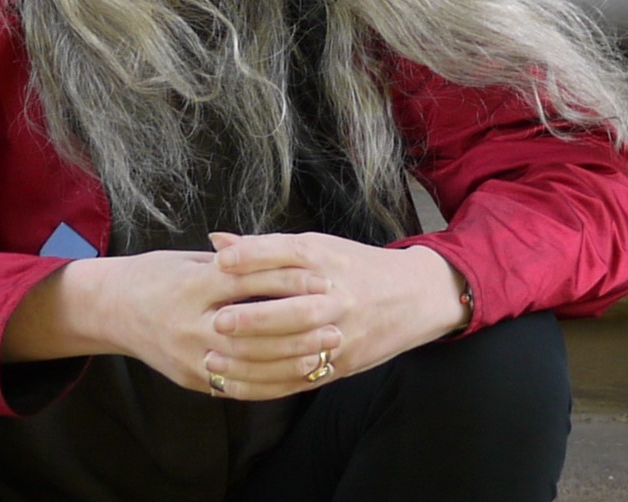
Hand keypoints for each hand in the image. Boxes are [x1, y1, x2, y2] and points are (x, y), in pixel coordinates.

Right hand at [2, 247, 341, 399]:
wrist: (112, 309)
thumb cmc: (155, 275)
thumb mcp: (188, 259)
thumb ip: (230, 261)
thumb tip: (277, 252)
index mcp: (190, 285)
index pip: (246, 282)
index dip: (285, 280)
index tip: (319, 278)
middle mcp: (188, 324)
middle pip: (253, 328)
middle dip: (297, 324)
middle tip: (333, 317)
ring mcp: (189, 356)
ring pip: (249, 363)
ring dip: (292, 358)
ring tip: (325, 348)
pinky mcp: (191, 379)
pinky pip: (238, 386)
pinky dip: (272, 383)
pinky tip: (299, 375)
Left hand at [204, 232, 466, 394]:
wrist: (413, 297)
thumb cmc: (352, 266)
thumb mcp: (317, 247)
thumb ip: (266, 248)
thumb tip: (217, 242)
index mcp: (328, 259)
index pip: (289, 254)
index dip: (254, 256)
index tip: (220, 261)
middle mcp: (337, 296)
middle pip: (296, 308)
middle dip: (257, 317)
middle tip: (219, 320)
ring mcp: (342, 334)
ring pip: (297, 350)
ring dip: (254, 357)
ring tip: (214, 357)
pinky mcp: (341, 365)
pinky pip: (299, 378)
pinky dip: (264, 384)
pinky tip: (233, 382)